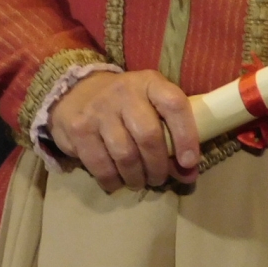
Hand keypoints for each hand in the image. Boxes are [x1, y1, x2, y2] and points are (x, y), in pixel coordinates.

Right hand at [48, 69, 199, 191]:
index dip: (186, 136)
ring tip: (139, 182)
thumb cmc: (127, 104)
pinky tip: (117, 183)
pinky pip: (100, 164)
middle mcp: (125, 92)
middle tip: (159, 179)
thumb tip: (189, 175)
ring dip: (136, 177)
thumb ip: (173, 137)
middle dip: (158, 165)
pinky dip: (112, 180)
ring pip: (125, 154)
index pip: (174, 105)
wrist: (78, 92)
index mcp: (151, 83)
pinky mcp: (79, 129)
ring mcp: (99, 110)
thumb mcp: (152, 108)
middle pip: (149, 135)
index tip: (190, 162)